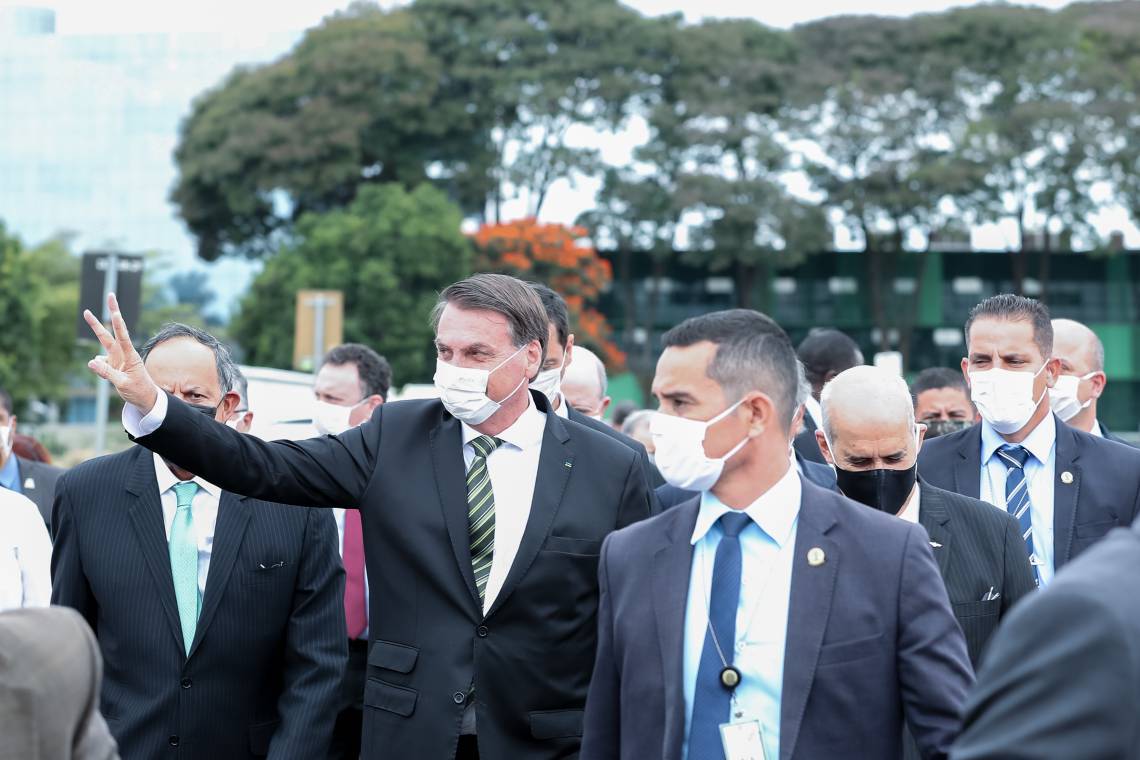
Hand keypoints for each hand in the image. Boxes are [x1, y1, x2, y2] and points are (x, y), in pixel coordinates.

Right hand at [85, 293, 160, 411]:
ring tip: (87, 312)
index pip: (123, 338)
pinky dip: (99, 370)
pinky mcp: (111, 364)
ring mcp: (116, 357)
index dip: (119, 325)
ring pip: (102, 342)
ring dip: (95, 327)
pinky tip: (111, 378)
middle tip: (110, 294)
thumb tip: (90, 361)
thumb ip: (107, 373)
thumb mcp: (122, 384)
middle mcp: (123, 353)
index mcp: (130, 356)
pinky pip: (98, 364)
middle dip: (111, 312)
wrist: (144, 398)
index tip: (116, 312)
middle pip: (113, 330)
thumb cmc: (138, 390)